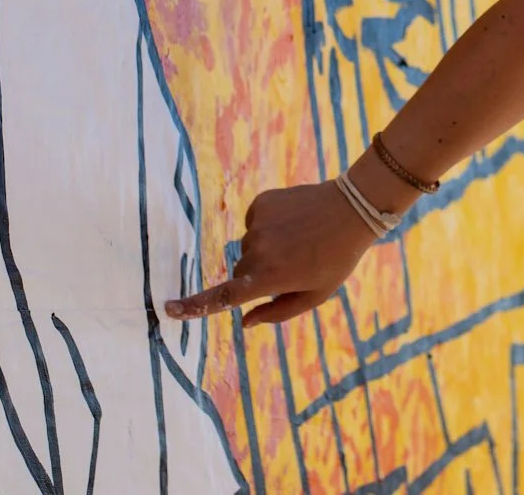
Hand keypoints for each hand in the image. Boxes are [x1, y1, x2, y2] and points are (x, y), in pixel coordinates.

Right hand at [163, 181, 376, 327]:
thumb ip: (277, 312)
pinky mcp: (261, 203)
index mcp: (270, 277)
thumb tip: (245, 322)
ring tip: (300, 240)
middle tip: (294, 265)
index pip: (223, 297)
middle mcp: (257, 251)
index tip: (169, 309)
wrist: (353, 207)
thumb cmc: (337, 258)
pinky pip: (255, 223)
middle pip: (241, 272)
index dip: (194, 306)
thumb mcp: (315, 295)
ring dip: (266, 249)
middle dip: (258, 275)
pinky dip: (269, 226)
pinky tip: (294, 222)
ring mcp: (258, 224)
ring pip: (249, 247)